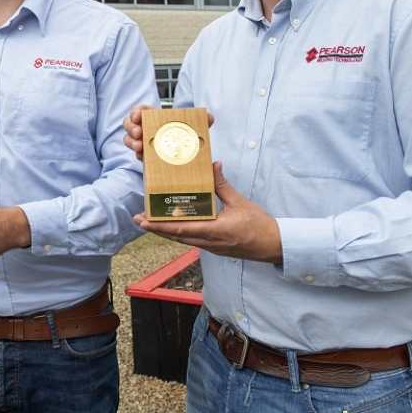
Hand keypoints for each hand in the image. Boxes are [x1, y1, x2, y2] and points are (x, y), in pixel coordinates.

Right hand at [123, 105, 213, 159]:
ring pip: (129, 139)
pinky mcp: (146, 157)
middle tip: (139, 133)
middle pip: (129, 124)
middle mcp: (147, 129)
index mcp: (156, 118)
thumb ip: (204, 119)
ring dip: (131, 141)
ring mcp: (145, 143)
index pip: (140, 110)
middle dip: (130, 127)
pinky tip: (142, 156)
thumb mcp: (198, 127)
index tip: (138, 116)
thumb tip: (209, 117)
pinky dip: (138, 154)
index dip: (136, 111)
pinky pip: (137, 154)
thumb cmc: (191, 137)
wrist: (192, 158)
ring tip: (139, 146)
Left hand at [133, 162, 282, 262]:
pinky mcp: (214, 247)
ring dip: (165, 231)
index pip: (182, 229)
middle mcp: (209, 242)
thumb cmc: (259, 225)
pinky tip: (171, 226)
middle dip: (155, 229)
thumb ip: (223, 185)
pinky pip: (191, 240)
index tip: (144, 220)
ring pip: (182, 240)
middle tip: (137, 219)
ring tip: (149, 222)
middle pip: (176, 237)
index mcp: (215, 230)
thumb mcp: (240, 202)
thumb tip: (213, 165)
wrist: (274, 245)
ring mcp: (210, 247)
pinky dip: (178, 233)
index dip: (161, 226)